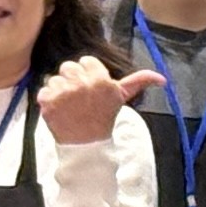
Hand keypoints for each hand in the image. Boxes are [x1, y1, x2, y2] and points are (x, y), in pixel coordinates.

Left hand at [40, 53, 163, 145]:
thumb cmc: (103, 119)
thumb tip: (162, 79)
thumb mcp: (121, 98)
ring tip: (70, 107)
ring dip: (60, 92)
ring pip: (55, 79)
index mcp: (100, 78)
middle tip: (80, 99)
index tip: (91, 90)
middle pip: (69, 67)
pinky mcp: (48, 101)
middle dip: (73, 81)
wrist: (87, 145)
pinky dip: (48, 101)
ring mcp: (63, 92)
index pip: (86, 61)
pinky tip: (60, 111)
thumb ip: (139, 82)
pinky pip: (43, 91)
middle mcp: (82, 83)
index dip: (88, 75)